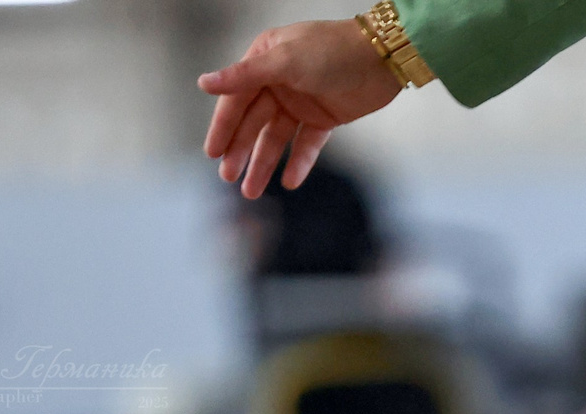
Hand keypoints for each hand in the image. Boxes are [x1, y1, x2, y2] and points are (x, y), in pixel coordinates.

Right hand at [200, 21, 402, 198]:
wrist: (381, 58)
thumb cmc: (331, 50)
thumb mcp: (284, 61)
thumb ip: (244, 76)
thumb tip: (203, 83)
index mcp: (263, 61)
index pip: (236, 99)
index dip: (223, 127)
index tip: (212, 154)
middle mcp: (278, 81)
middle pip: (253, 122)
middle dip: (240, 150)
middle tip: (227, 178)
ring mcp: (301, 101)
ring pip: (277, 137)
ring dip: (264, 163)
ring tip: (251, 191)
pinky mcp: (325, 118)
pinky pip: (306, 144)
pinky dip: (298, 162)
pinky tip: (289, 182)